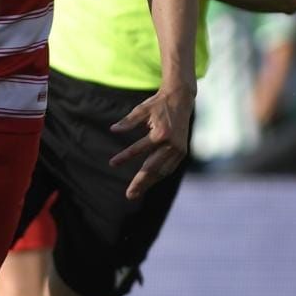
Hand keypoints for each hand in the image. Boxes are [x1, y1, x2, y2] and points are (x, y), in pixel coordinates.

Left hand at [110, 83, 193, 199]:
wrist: (182, 99)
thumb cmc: (159, 104)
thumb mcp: (142, 109)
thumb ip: (128, 121)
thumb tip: (113, 130)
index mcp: (161, 133)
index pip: (139, 149)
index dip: (125, 157)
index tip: (112, 163)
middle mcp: (172, 144)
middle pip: (153, 167)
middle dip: (140, 182)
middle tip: (129, 195)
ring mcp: (179, 150)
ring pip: (162, 171)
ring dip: (149, 183)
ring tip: (136, 193)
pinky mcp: (182, 152)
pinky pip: (169, 168)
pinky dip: (158, 176)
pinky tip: (148, 183)